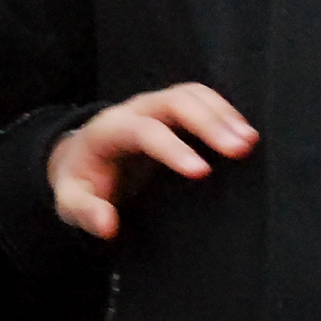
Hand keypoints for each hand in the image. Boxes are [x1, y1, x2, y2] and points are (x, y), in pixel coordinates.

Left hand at [47, 85, 258, 239]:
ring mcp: (154, 106)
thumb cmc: (80, 181)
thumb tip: (108, 225)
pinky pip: (199, 98)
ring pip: (190, 95)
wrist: (79, 158)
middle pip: (174, 103)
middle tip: (240, 148)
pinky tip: (244, 132)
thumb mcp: (70, 201)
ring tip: (250, 140)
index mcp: (109, 131)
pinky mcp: (171, 110)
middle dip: (209, 122)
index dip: (173, 148)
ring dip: (222, 113)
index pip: (144, 131)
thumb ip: (85, 213)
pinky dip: (223, 110)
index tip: (202, 171)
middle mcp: (134, 110)